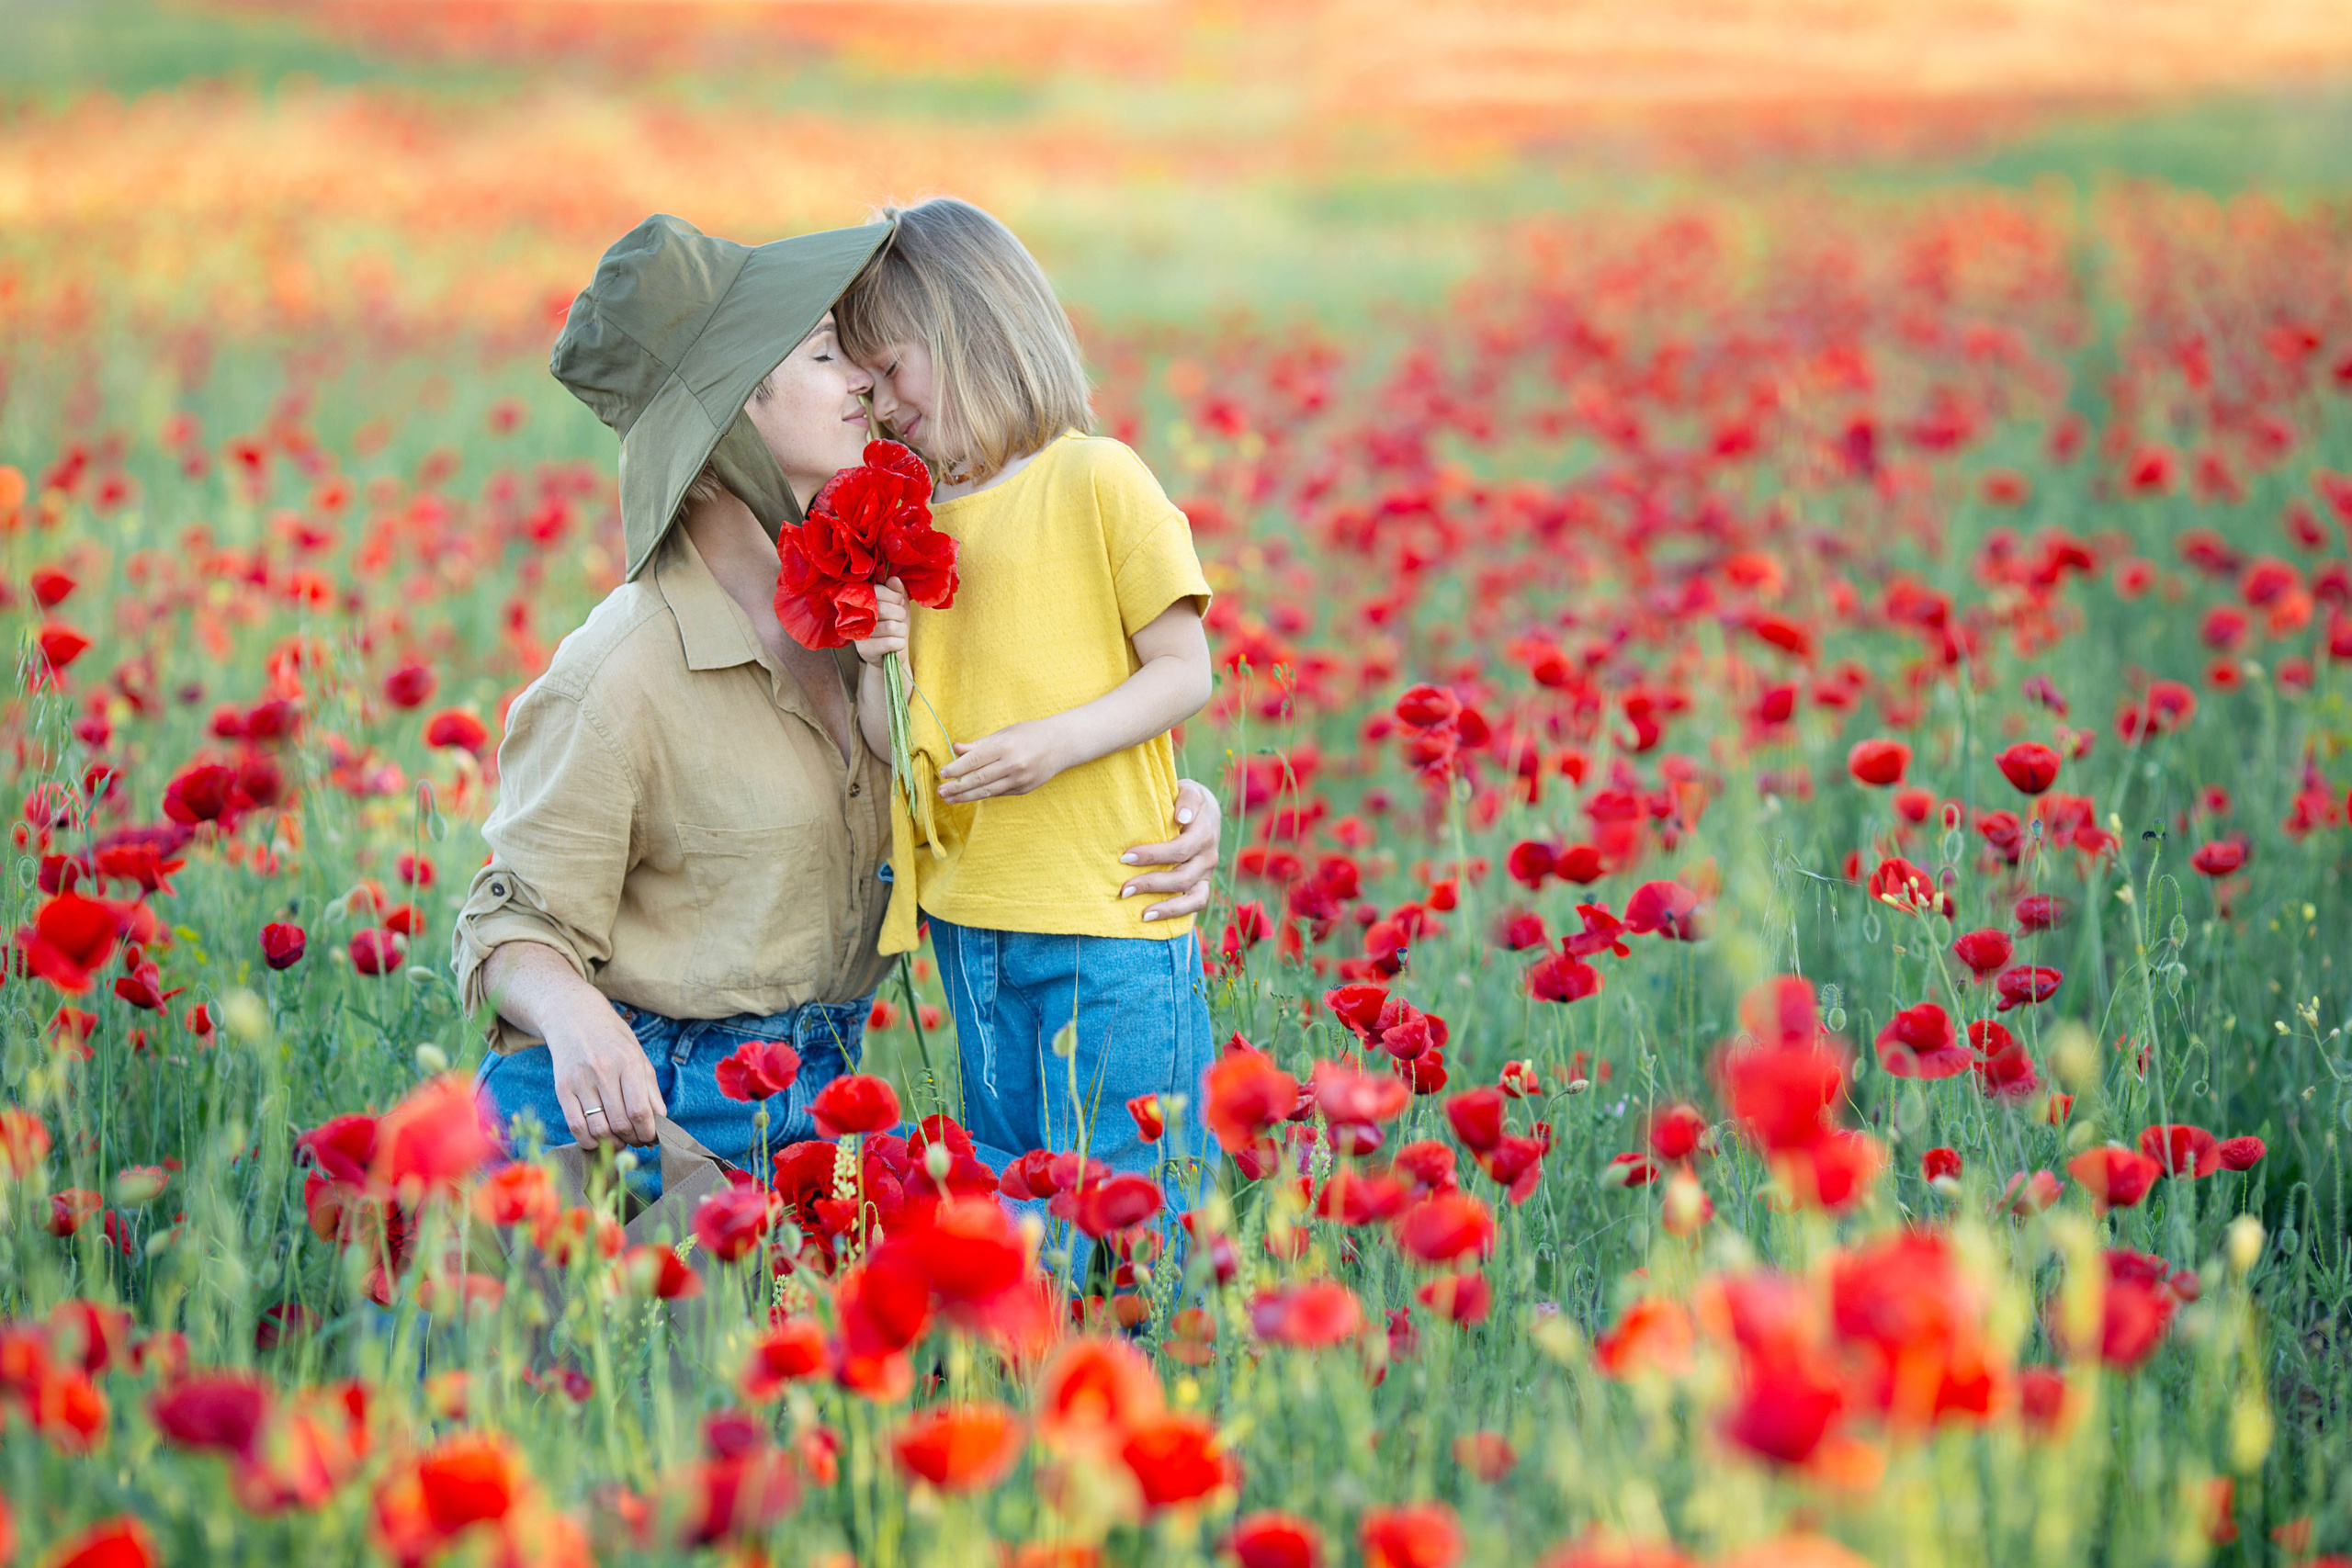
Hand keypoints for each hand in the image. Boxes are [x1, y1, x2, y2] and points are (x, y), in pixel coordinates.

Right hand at [545, 999, 664, 1148]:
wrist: (573, 1017)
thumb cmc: (612, 1040)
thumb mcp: (638, 1057)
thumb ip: (650, 1091)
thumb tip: (660, 1124)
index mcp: (628, 1062)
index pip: (640, 1111)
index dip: (648, 1133)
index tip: (651, 1139)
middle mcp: (603, 1071)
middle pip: (620, 1123)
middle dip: (632, 1139)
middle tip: (637, 1141)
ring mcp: (580, 1081)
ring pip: (598, 1129)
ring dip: (612, 1143)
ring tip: (620, 1141)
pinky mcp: (562, 1089)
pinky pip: (575, 1126)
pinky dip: (588, 1141)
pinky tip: (598, 1140)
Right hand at [854, 577, 908, 668]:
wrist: (893, 653)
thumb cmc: (895, 625)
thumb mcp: (899, 605)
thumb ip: (897, 591)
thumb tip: (893, 579)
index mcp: (862, 602)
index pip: (876, 591)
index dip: (893, 595)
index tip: (899, 601)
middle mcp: (856, 616)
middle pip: (883, 608)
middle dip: (899, 613)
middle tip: (900, 618)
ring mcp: (859, 634)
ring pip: (890, 626)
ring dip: (901, 630)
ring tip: (898, 632)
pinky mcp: (865, 650)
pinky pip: (891, 642)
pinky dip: (900, 643)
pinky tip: (896, 644)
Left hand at [937, 718, 1072, 802]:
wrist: (1061, 744)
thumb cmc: (1029, 734)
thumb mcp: (1004, 733)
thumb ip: (979, 744)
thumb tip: (955, 748)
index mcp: (1006, 746)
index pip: (975, 760)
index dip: (956, 769)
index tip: (943, 774)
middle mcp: (1013, 764)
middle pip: (978, 779)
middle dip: (957, 787)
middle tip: (941, 792)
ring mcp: (1020, 779)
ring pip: (987, 791)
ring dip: (965, 796)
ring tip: (949, 799)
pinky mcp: (1024, 789)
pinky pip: (998, 793)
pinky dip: (982, 795)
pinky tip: (969, 796)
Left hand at [1117, 777, 1221, 920]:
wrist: (1205, 810)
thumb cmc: (1184, 798)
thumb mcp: (1186, 789)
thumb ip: (1186, 798)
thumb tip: (1181, 817)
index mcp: (1204, 829)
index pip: (1180, 848)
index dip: (1154, 855)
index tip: (1125, 857)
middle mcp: (1209, 852)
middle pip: (1181, 874)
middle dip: (1150, 881)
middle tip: (1123, 887)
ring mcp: (1207, 871)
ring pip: (1190, 893)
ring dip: (1163, 903)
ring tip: (1138, 908)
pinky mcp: (1204, 884)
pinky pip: (1195, 904)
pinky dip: (1174, 913)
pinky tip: (1148, 916)